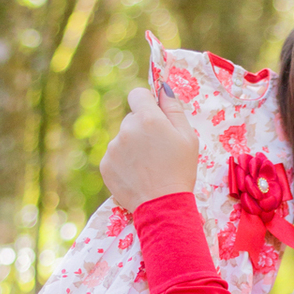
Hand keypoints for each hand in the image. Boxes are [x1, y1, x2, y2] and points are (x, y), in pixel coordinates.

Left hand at [99, 80, 198, 212]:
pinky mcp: (105, 165)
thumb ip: (174, 109)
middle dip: (142, 129)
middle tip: (157, 151)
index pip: (138, 94)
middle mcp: (126, 129)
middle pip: (131, 119)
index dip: (146, 103)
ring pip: (122, 139)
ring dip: (132, 147)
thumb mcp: (188, 138)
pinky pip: (114, 156)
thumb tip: (163, 88)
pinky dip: (124, 163)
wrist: (163, 206)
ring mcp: (113, 148)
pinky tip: (138, 175)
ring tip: (148, 167)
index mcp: (148, 118)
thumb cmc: (180, 170)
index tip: (154, 116)